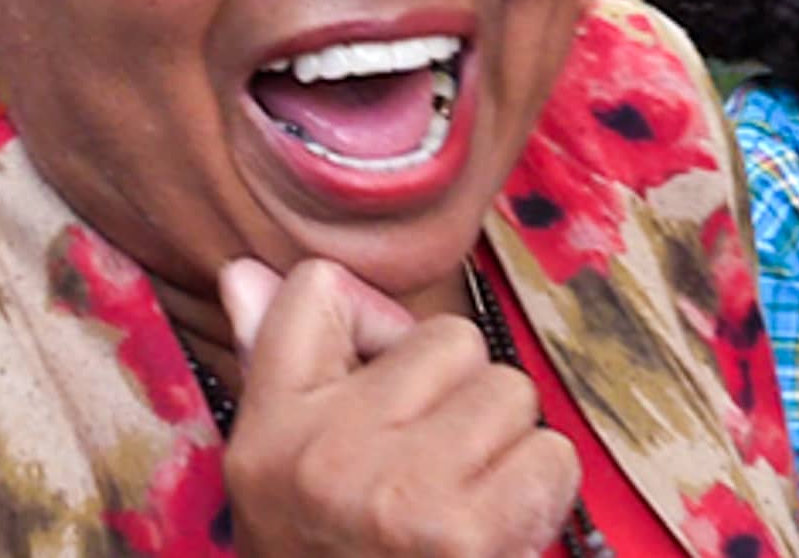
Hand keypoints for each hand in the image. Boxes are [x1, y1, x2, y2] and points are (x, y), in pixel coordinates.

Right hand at [219, 259, 581, 556]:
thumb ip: (278, 363)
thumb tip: (249, 271)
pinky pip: (549, 455)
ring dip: (508, 449)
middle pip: (452, 342)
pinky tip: (498, 533)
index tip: (381, 384)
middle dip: (462, 398)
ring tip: (467, 503)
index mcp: (269, 434)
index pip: (320, 291)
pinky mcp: (462, 536)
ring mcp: (394, 495)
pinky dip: (541, 496)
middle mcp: (322, 456)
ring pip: (510, 393)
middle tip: (436, 470)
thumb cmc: (331, 557)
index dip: (377, 326)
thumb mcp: (280, 477)